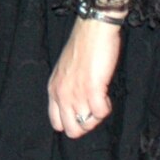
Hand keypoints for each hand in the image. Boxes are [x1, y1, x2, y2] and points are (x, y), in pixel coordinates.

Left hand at [47, 16, 120, 138]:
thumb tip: (78, 107)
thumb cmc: (83, 47)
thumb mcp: (65, 71)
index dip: (72, 122)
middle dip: (87, 124)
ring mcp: (76, 93)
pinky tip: (106, 95)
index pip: (56, 123)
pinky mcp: (92, 89)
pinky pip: (100, 113)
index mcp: (53, 89)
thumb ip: (67, 89)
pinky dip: (106, 108)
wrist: (93, 30)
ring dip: (98, 115)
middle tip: (95, 109)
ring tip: (101, 99)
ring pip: (87, 123)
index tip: (83, 111)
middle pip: (72, 129)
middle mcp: (61, 94)